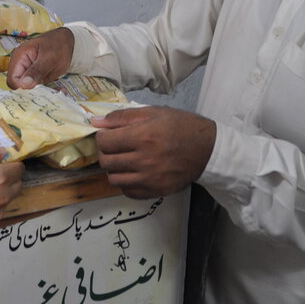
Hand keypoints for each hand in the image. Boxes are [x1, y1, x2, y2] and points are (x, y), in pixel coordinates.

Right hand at [0, 147, 23, 251]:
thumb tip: (2, 153)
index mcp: (0, 178)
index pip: (19, 168)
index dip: (11, 163)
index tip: (0, 162)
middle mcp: (4, 196)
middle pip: (18, 184)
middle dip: (10, 177)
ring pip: (9, 199)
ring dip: (3, 192)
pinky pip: (0, 213)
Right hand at [6, 27, 74, 88]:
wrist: (66, 40)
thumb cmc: (57, 44)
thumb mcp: (50, 58)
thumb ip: (37, 70)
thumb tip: (23, 85)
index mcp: (19, 58)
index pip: (13, 80)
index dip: (24, 88)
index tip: (39, 91)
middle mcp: (20, 66)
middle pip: (20, 87)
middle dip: (36, 93)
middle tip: (55, 92)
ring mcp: (27, 71)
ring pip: (30, 90)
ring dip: (44, 93)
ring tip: (60, 90)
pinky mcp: (34, 76)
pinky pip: (37, 88)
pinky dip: (48, 90)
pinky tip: (60, 89)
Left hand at [92, 106, 215, 199]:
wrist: (207, 149)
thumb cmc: (180, 126)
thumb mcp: (153, 113)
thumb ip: (122, 117)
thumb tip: (96, 121)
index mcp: (143, 137)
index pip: (105, 142)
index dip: (102, 137)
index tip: (108, 134)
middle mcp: (144, 160)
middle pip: (106, 162)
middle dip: (105, 152)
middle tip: (114, 146)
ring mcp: (150, 179)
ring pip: (114, 179)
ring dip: (113, 169)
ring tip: (123, 159)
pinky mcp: (156, 191)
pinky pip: (128, 191)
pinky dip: (125, 182)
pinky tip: (133, 172)